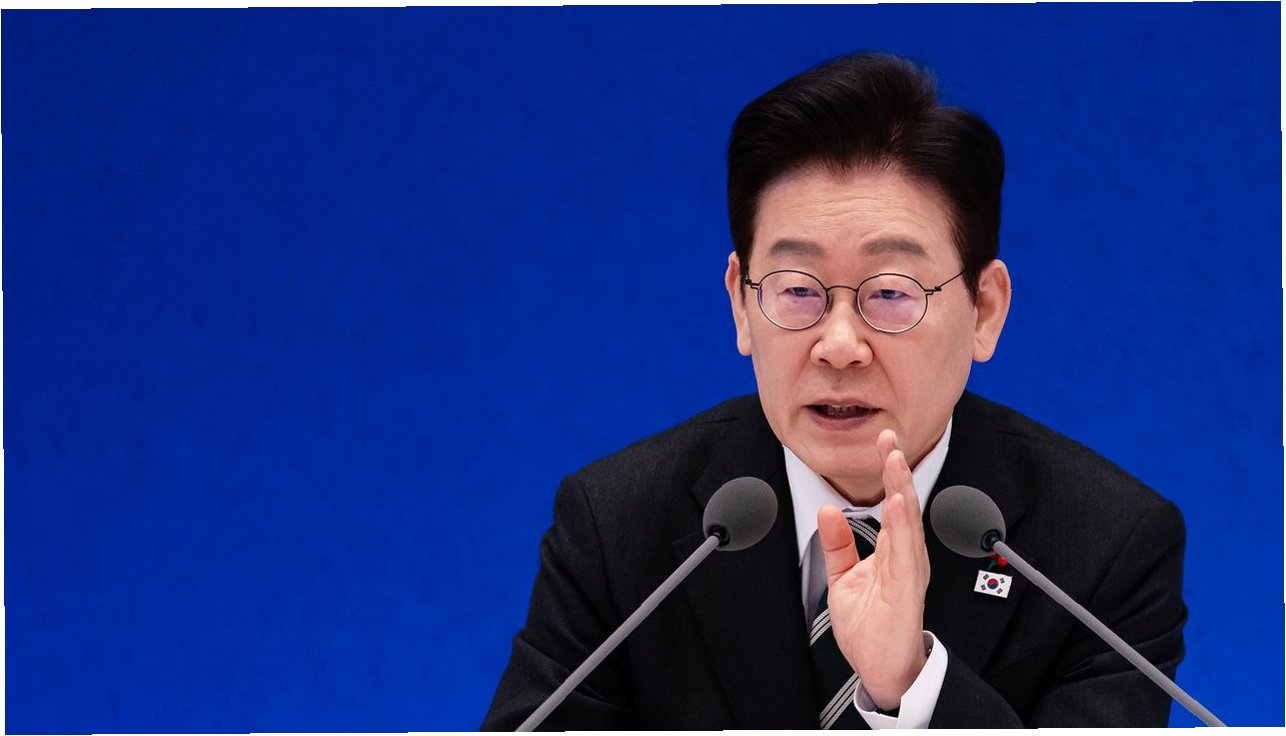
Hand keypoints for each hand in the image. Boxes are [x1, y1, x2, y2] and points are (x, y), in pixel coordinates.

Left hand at [817, 429, 930, 710]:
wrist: (881, 670)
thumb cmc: (871, 628)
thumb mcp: (844, 579)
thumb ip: (838, 545)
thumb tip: (827, 512)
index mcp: (893, 552)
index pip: (893, 503)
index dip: (889, 473)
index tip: (883, 441)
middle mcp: (905, 557)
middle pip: (905, 505)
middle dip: (897, 470)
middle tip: (889, 437)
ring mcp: (908, 572)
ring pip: (909, 522)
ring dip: (902, 489)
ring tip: (894, 460)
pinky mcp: (906, 590)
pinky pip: (905, 553)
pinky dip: (904, 525)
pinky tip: (900, 503)